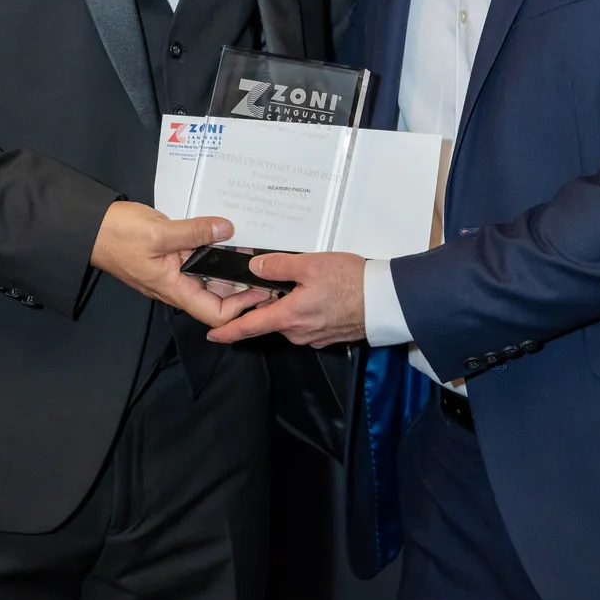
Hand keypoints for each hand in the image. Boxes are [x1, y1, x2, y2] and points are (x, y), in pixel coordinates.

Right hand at [91, 202, 271, 326]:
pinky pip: (197, 257)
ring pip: (208, 274)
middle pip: (217, 294)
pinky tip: (227, 233)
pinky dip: (213, 248)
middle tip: (264, 264)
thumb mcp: (159, 232)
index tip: (261, 288)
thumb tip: (227, 230)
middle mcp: (176, 284)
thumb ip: (195, 232)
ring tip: (250, 244)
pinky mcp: (170, 254)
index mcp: (174, 289)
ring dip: (228, 263)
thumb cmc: (118, 236)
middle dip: (241, 283)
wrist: (90, 227)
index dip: (241, 307)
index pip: (215, 313)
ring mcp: (173, 270)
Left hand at [204, 251, 365, 347]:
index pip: (250, 328)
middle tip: (266, 281)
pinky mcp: (329, 333)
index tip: (212, 334)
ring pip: (289, 320)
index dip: (228, 332)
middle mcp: (299, 332)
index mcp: (289, 316)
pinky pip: (306, 322)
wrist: (386, 300)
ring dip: (286, 304)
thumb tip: (255, 267)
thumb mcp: (310, 264)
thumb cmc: (351, 282)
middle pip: (270, 320)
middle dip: (264, 304)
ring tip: (298, 281)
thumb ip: (278, 266)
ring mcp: (315, 335)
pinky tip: (314, 292)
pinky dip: (303, 309)